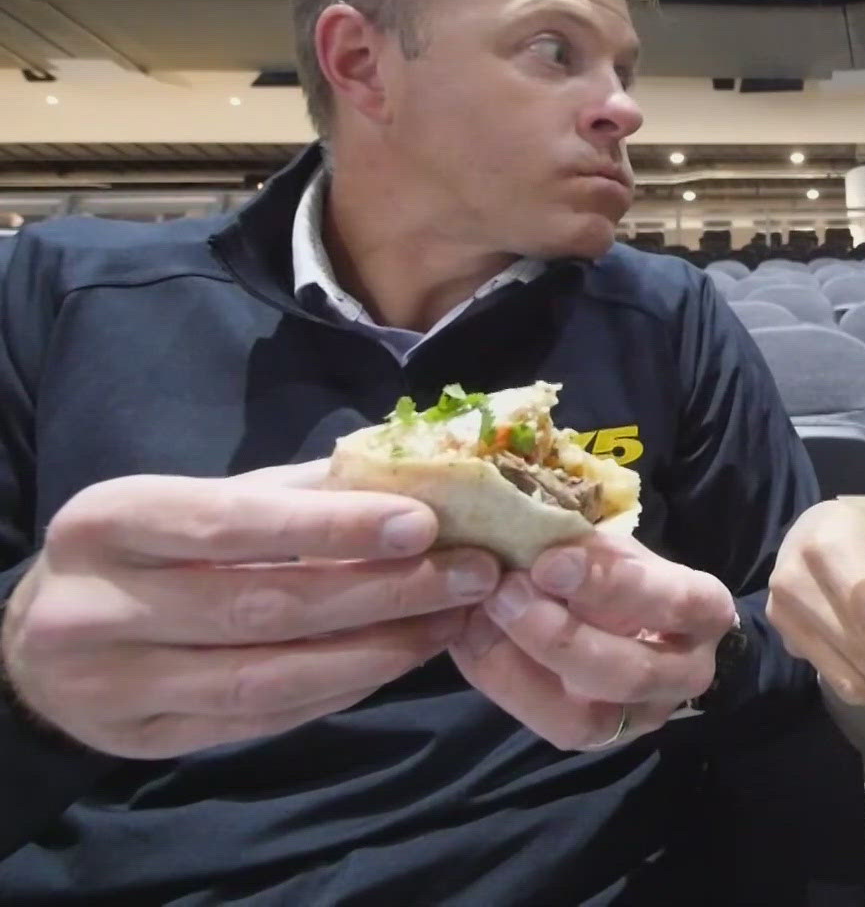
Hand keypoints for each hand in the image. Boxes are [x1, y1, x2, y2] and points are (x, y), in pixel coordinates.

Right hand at [0, 462, 497, 758]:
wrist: (40, 643)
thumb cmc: (143, 551)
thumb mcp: (193, 503)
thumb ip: (292, 492)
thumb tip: (413, 471)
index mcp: (110, 523)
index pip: (233, 524)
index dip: (333, 528)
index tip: (426, 523)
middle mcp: (98, 608)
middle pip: (263, 605)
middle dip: (383, 592)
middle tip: (471, 573)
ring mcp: (116, 686)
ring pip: (270, 676)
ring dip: (378, 650)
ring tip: (451, 619)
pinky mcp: (146, 742)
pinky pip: (265, 718)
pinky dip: (342, 688)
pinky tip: (400, 658)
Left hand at [450, 534, 735, 750]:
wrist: (647, 632)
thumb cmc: (631, 579)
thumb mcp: (621, 552)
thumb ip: (588, 550)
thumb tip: (524, 526)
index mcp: (704, 612)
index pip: (674, 602)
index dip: (610, 584)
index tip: (550, 561)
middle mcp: (685, 675)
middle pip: (629, 673)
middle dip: (559, 636)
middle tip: (504, 593)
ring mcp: (639, 718)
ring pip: (586, 718)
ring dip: (522, 666)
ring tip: (480, 617)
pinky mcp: (593, 738)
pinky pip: (544, 722)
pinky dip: (500, 680)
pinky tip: (470, 638)